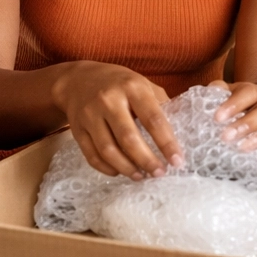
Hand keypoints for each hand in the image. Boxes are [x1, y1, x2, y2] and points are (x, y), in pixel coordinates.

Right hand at [52, 62, 179, 178]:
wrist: (77, 80)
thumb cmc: (118, 84)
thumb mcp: (142, 83)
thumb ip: (160, 104)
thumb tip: (179, 132)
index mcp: (132, 87)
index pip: (153, 119)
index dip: (167, 143)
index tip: (177, 161)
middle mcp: (109, 100)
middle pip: (129, 138)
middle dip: (147, 160)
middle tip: (159, 173)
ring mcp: (90, 115)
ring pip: (109, 150)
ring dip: (127, 168)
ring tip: (141, 176)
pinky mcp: (77, 129)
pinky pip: (92, 155)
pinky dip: (107, 168)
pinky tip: (120, 171)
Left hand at [210, 80, 256, 158]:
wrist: (230, 122)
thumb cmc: (222, 108)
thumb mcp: (216, 97)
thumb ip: (213, 93)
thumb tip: (210, 93)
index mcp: (252, 92)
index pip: (249, 93)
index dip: (235, 104)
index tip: (218, 118)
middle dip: (249, 124)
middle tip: (227, 136)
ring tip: (242, 148)